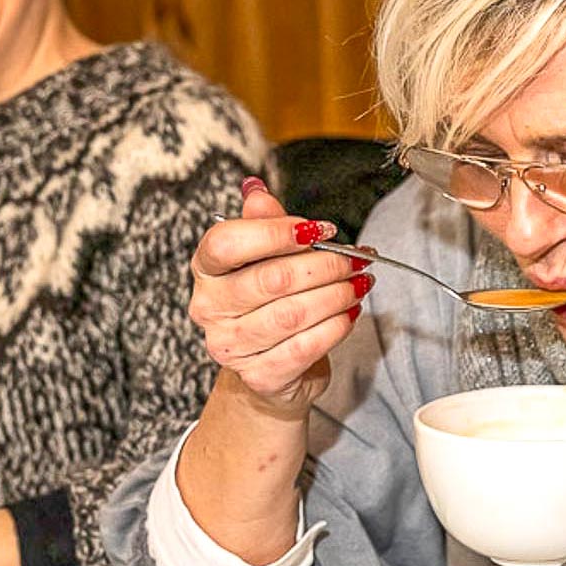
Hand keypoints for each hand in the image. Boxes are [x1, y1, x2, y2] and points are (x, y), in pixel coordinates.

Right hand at [187, 177, 371, 415]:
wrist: (272, 367)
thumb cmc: (269, 301)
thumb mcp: (265, 256)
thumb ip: (263, 224)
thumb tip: (256, 190)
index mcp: (206, 269)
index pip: (226, 242)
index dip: (276, 232)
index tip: (319, 230)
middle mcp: (209, 308)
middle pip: (271, 279)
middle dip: (324, 266)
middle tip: (355, 261)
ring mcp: (230, 346)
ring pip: (292, 314)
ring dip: (336, 296)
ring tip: (359, 284)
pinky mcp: (259, 375)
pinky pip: (305, 347)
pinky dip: (336, 327)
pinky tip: (351, 313)